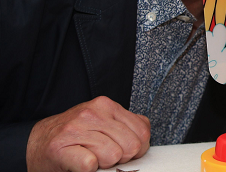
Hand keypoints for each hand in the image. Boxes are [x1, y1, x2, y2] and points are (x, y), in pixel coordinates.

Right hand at [26, 96, 149, 171]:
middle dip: (121, 157)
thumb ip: (127, 126)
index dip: (137, 148)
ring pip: (113, 155)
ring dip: (103, 164)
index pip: (142, 131)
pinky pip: (90, 164)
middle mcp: (92, 113)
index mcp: (106, 105)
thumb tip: (144, 140)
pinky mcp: (61, 148)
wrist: (36, 143)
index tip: (123, 150)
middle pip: (131, 146)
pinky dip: (89, 169)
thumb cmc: (74, 136)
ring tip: (90, 158)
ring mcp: (76, 129)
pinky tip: (80, 162)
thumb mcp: (103, 122)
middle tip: (104, 156)